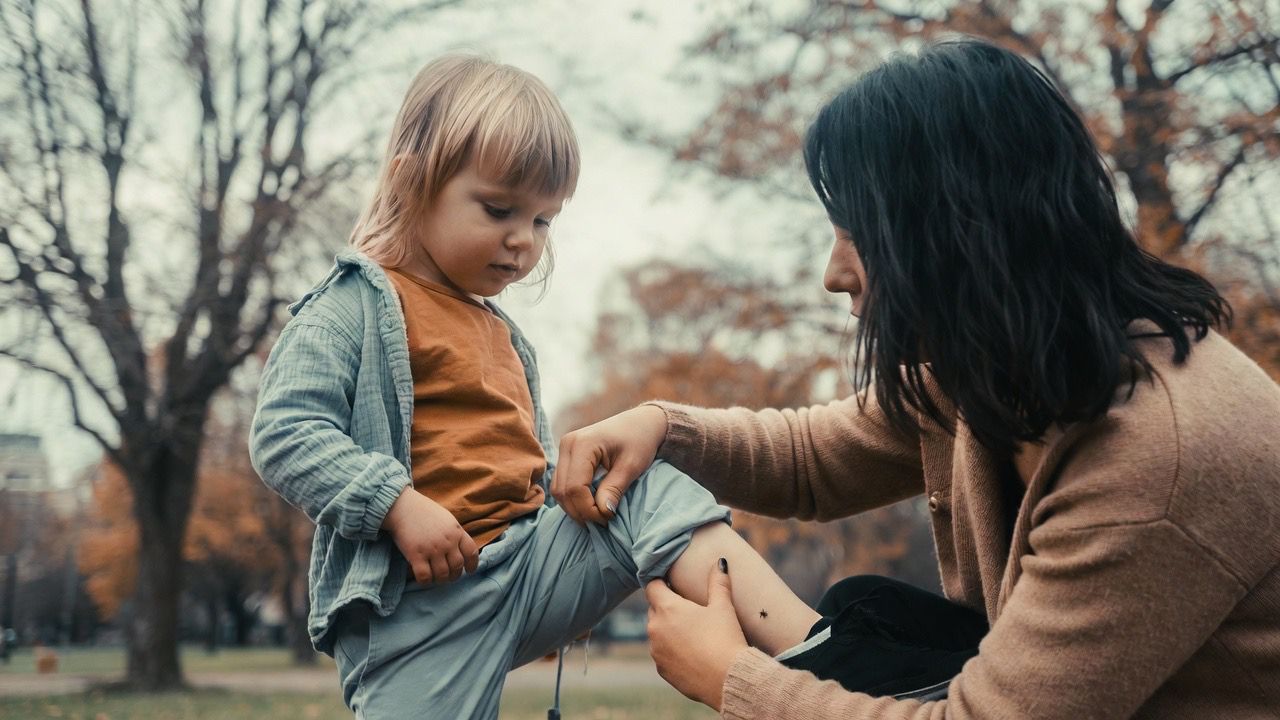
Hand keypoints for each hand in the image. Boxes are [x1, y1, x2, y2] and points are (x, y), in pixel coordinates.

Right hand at [382, 488, 478, 583]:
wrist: (402, 506)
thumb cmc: (424, 511)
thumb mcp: (446, 519)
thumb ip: (454, 533)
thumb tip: (460, 549)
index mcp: (456, 531)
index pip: (471, 552)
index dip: (472, 564)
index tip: (469, 571)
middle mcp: (447, 542)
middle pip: (457, 566)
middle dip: (455, 575)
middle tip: (449, 577)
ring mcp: (432, 549)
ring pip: (443, 574)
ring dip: (441, 580)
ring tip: (437, 578)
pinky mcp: (416, 555)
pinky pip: (425, 576)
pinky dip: (426, 581)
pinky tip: (424, 578)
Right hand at [554, 404, 667, 524]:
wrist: (640, 422)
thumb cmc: (639, 440)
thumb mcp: (632, 466)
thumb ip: (614, 489)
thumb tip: (603, 513)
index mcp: (583, 444)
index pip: (575, 487)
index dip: (588, 509)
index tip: (608, 518)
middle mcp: (567, 445)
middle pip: (563, 491)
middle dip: (580, 512)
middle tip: (603, 522)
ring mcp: (564, 449)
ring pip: (558, 490)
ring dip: (574, 507)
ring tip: (597, 516)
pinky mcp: (566, 456)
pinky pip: (561, 483)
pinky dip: (572, 498)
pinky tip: (590, 505)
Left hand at [644, 559, 747, 710]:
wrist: (728, 679)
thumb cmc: (725, 638)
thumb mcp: (723, 607)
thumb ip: (718, 582)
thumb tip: (721, 561)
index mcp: (667, 608)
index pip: (652, 586)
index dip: (661, 582)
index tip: (671, 582)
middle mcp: (655, 628)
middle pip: (654, 609)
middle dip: (667, 606)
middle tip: (688, 608)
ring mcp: (655, 651)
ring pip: (657, 632)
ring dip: (668, 629)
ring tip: (691, 632)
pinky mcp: (661, 669)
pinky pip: (661, 653)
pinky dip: (671, 650)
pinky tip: (691, 652)